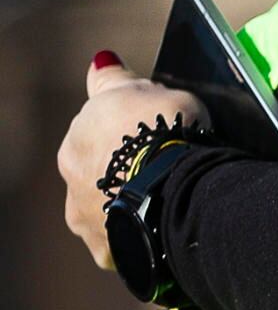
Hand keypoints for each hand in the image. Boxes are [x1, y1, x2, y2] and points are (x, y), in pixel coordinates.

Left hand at [57, 56, 207, 269]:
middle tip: (164, 162)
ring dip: (126, 201)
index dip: (128, 127)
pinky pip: (121, 238)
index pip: (99, 127)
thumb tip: (99, 61)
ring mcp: (84, 216)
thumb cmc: (161, 131)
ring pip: (105, 205)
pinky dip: (137, 231)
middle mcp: (72, 176)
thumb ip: (119, 81)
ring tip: (165, 197)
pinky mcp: (104, 248)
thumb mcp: (150, 89)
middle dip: (121, 167)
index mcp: (78, 136)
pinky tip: (159, 223)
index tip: (152, 129)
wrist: (173, 187)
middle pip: (98, 167)